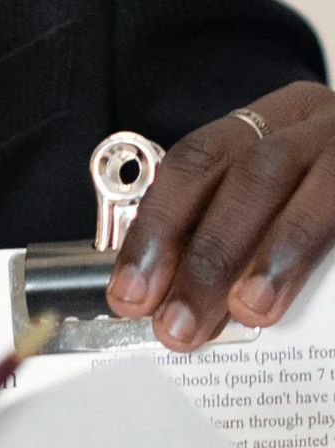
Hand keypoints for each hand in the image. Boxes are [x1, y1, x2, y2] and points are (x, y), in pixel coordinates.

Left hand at [107, 81, 334, 348]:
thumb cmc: (316, 196)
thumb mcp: (269, 199)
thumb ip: (225, 233)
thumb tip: (170, 300)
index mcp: (264, 123)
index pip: (196, 162)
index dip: (158, 226)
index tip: (131, 293)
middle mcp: (308, 124)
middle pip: (250, 175)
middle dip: (207, 253)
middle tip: (179, 323)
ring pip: (307, 192)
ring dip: (271, 256)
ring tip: (248, 311)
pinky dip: (315, 253)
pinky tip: (309, 296)